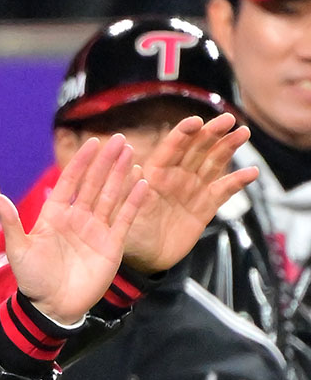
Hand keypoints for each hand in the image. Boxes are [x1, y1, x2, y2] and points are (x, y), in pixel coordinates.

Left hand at [2, 134, 148, 323]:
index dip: (81, 163)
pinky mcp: (112, 244)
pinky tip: (142, 183)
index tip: (92, 142)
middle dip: (106, 162)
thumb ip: (12, 224)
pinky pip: (125, 218)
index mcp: (55, 216)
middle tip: (119, 140)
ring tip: (130, 154)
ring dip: (121, 175)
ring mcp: (96, 230)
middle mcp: (77, 218)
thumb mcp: (19, 250)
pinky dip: (134, 201)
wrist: (52, 307)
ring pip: (111, 196)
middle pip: (95, 184)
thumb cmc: (33, 280)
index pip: (70, 182)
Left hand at [122, 113, 259, 273]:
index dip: (182, 134)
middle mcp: (176, 177)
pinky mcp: (206, 205)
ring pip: (213, 162)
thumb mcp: (126, 212)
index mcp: (155, 175)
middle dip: (211, 133)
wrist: (146, 260)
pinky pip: (224, 190)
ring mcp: (193, 189)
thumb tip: (132, 168)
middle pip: (196, 149)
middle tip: (228, 119)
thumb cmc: (130, 235)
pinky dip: (238, 181)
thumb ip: (130, 190)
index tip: (194, 122)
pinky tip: (252, 173)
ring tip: (243, 133)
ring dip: (228, 147)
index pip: (170, 149)